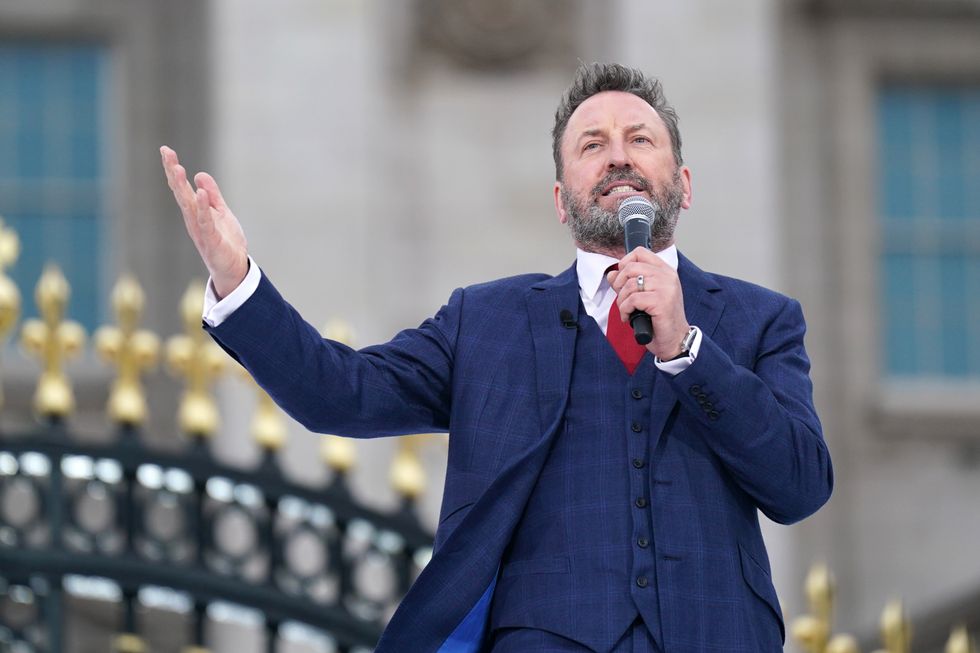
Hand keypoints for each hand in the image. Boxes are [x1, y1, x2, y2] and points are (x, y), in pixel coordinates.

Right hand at [160, 146, 248, 298]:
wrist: (234, 267)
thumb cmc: (225, 241)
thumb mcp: (221, 212)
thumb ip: (212, 195)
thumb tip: (199, 175)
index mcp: (195, 211)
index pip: (182, 187)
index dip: (173, 169)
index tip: (166, 150)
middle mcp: (193, 219)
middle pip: (180, 192)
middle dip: (173, 172)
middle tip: (166, 152)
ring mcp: (201, 229)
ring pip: (189, 205)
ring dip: (182, 187)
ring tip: (177, 168)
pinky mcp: (211, 240)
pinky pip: (205, 222)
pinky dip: (202, 208)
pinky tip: (200, 194)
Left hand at [607, 248, 689, 359]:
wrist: (674, 339)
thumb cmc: (659, 318)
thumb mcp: (644, 296)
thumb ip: (628, 282)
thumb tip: (612, 274)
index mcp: (665, 271)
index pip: (640, 253)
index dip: (625, 263)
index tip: (622, 279)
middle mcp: (667, 276)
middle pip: (631, 267)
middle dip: (619, 284)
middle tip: (622, 298)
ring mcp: (666, 288)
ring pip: (630, 285)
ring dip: (622, 300)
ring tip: (626, 310)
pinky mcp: (661, 302)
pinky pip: (632, 300)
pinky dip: (625, 309)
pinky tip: (628, 317)